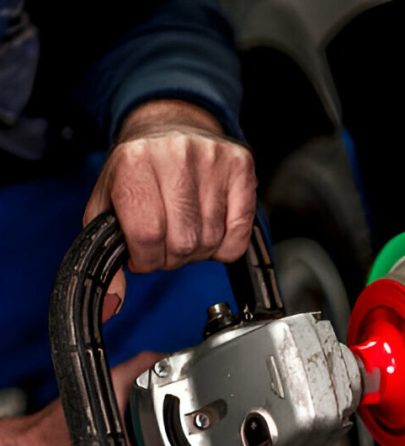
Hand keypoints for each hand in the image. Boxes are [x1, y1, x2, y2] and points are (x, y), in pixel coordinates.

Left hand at [84, 100, 257, 317]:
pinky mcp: (241, 166)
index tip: (143, 255)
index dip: (146, 259)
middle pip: (183, 242)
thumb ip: (105, 253)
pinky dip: (225, 246)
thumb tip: (111, 304)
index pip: (147, 235)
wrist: (171, 126)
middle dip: (172, 257)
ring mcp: (213, 159)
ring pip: (212, 241)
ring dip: (198, 251)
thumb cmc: (139, 169)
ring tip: (187, 233)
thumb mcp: (109, 203)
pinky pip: (239, 233)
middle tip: (166, 245)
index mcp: (134, 161)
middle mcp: (175, 155)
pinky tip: (211, 230)